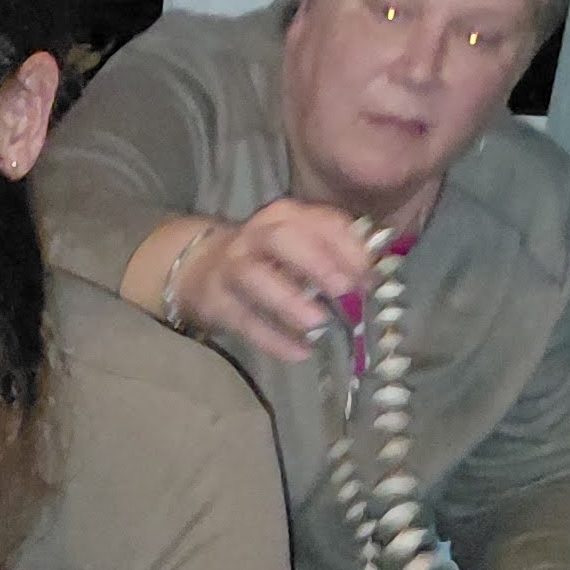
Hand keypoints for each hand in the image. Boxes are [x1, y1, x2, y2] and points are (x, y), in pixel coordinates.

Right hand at [173, 198, 384, 360]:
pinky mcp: (215, 300)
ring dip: (289, 301)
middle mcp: (256, 235)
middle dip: (317, 263)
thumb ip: (333, 255)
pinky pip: (244, 320)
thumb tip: (370, 281)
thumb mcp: (299, 243)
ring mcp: (231, 266)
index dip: (348, 247)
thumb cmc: (267, 258)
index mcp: (285, 215)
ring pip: (256, 278)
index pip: (321, 222)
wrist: (199, 265)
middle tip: (344, 291)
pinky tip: (299, 353)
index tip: (368, 277)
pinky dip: (272, 338)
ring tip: (317, 325)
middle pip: (283, 240)